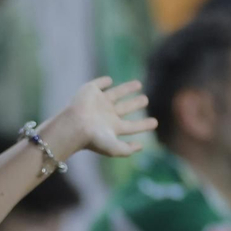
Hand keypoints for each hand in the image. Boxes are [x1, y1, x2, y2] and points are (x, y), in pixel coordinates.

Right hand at [40, 77, 156, 159]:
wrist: (75, 124)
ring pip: (116, 94)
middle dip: (135, 104)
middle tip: (145, 100)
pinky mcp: (90, 91)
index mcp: (112, 127)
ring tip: (138, 84)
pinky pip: (99, 84)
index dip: (143, 125)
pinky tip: (109, 81)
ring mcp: (99, 102)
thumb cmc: (93, 138)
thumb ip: (127, 150)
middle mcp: (106, 114)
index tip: (155, 123)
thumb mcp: (114, 148)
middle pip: (125, 108)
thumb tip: (141, 147)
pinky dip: (104, 82)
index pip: (131, 126)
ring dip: (126, 89)